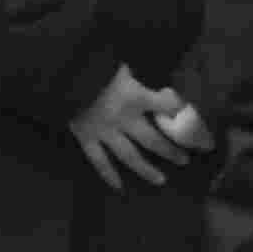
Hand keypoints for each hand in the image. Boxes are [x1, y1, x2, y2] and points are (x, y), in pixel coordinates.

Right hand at [69, 68, 206, 190]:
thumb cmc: (92, 65)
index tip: (192, 121)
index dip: (181, 113)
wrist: (60, 74)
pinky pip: (99, 160)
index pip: (167, 106)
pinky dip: (108, 174)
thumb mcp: (120, 64)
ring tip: (160, 180)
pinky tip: (119, 187)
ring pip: (129, 156)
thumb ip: (135, 74)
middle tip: (185, 161)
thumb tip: (147, 77)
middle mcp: (124, 119)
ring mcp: (105, 132)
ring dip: (146, 169)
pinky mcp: (86, 138)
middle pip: (153, 139)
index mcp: (135, 96)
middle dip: (170, 151)